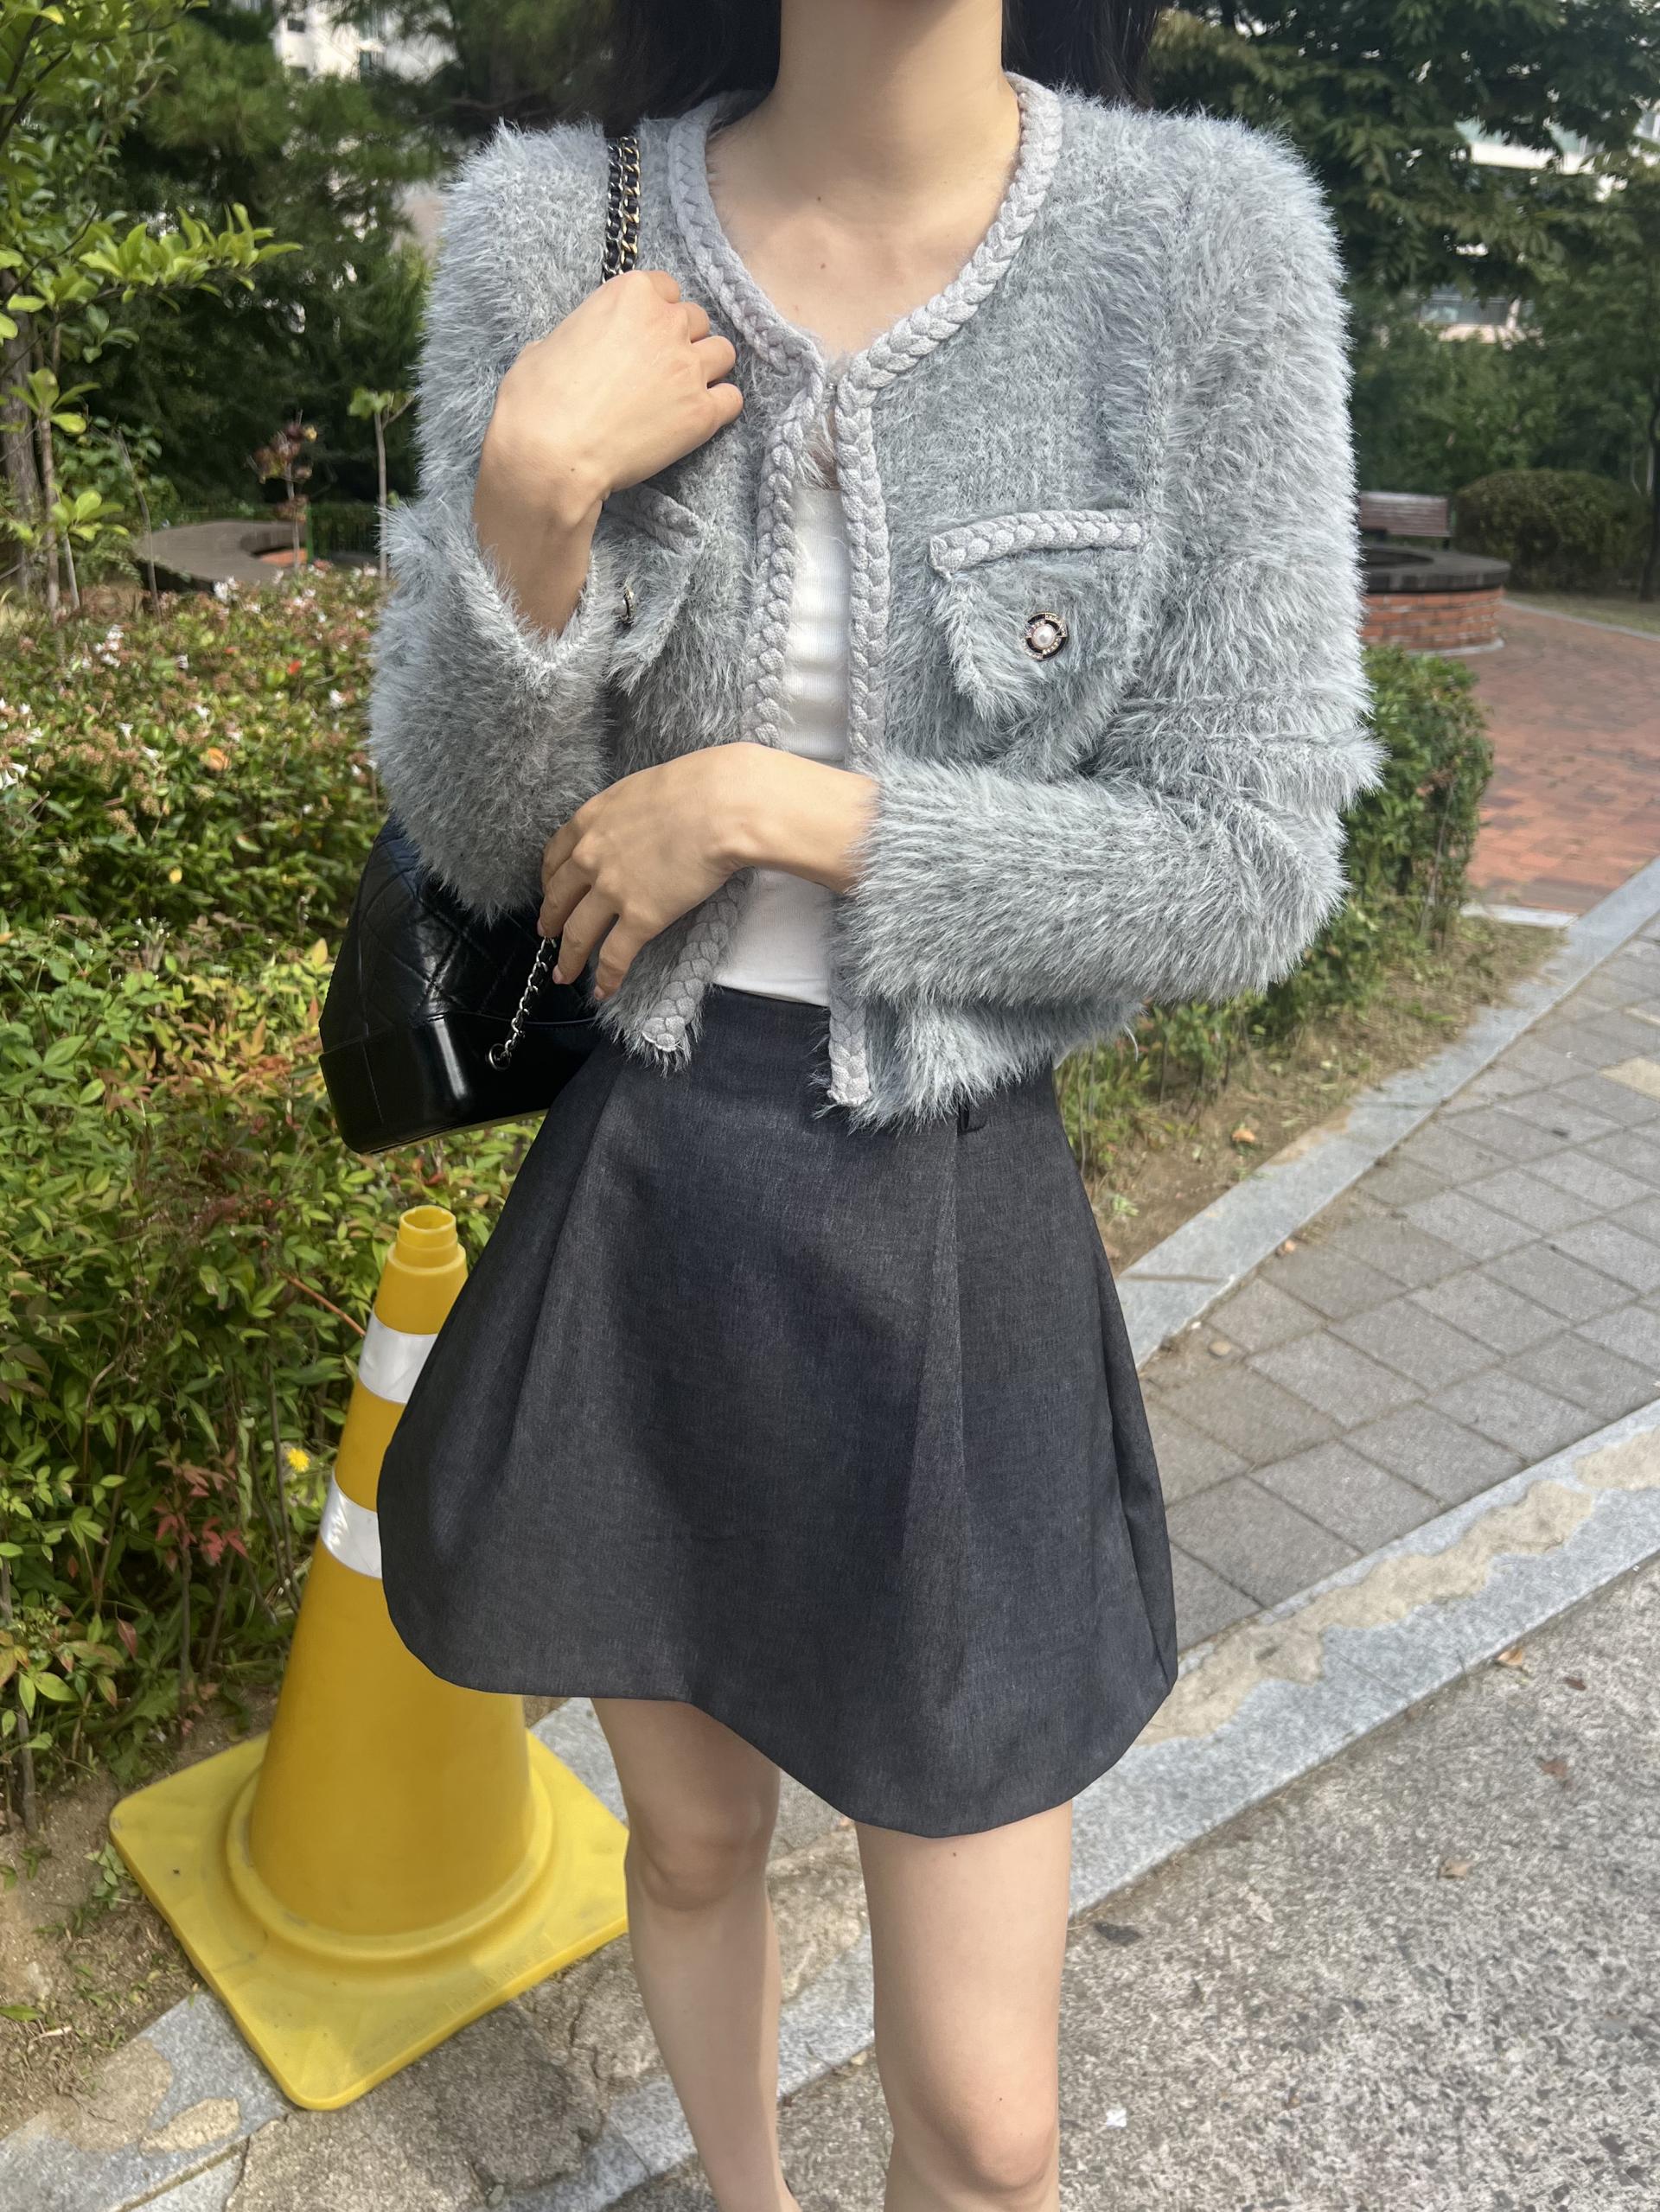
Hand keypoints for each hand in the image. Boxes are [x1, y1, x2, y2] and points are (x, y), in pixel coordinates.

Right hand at [473, 271, 741, 639]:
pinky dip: (721, 406)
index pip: (666, 289)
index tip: (646, 335)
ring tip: (684, 392)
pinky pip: (732, 399)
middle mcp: (667, 322)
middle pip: (696, 320)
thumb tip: (574, 348)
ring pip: (723, 354)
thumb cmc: (537, 400)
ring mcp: (688, 368)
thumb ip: (577, 336)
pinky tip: (699, 418)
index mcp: (630, 294)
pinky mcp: (702, 413)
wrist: (551, 453)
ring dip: (708, 369)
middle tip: (662, 369)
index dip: (657, 314)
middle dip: (683, 340)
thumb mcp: (545, 346)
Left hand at [540, 744, 878, 1000]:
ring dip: (568, 959)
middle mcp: (590, 857)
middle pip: (559, 898)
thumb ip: (627, 814)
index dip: (549, 880)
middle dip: (551, 921)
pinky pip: (614, 956)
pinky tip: (602, 990)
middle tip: (548, 935)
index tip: (549, 892)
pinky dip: (606, 978)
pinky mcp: (639, 918)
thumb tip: (637, 826)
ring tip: (564, 974)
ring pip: (578, 933)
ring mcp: (612, 890)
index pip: (556, 856)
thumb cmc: (698, 787)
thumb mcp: (644, 789)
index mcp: (591, 820)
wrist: (722, 805)